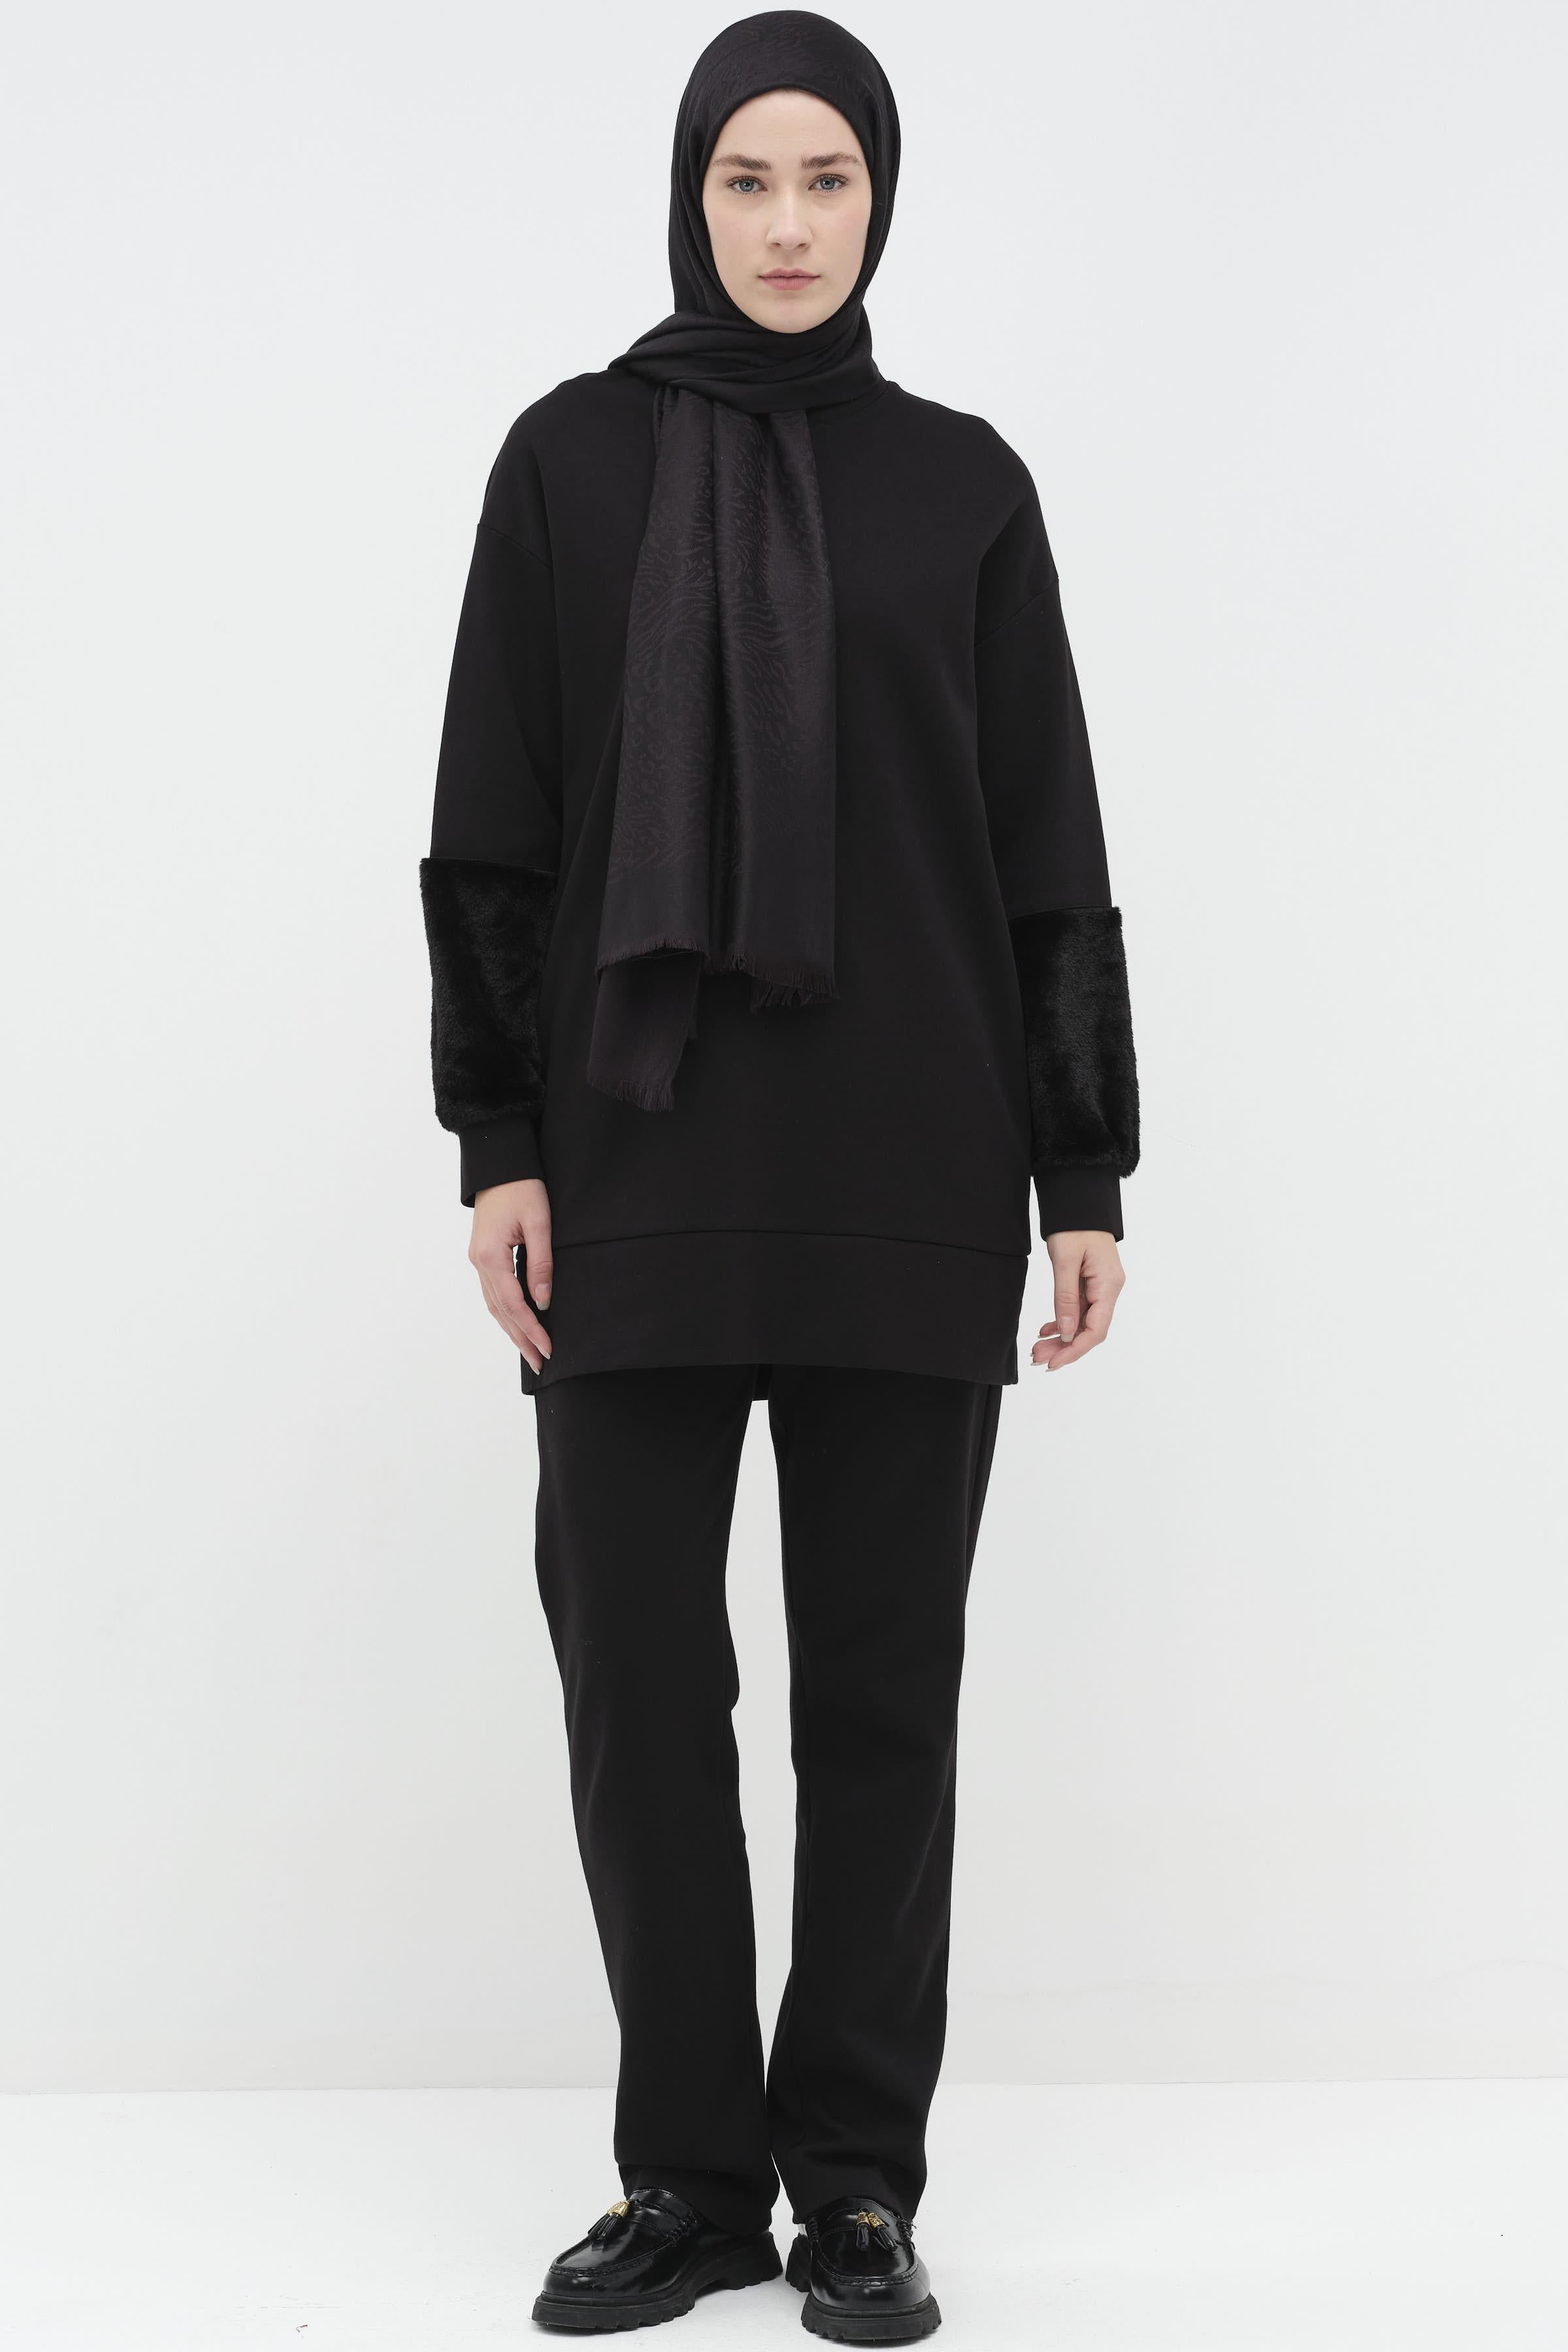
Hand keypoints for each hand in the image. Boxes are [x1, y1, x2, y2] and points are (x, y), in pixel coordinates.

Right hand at [469, 1179, 553, 1372]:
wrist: (500, 1164)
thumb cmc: (522, 1188)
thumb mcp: (539, 1223)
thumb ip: (541, 1264)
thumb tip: (543, 1302)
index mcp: (490, 1256)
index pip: (513, 1304)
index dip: (531, 1329)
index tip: (549, 1348)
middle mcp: (479, 1263)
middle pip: (500, 1312)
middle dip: (521, 1339)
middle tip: (540, 1363)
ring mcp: (478, 1260)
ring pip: (494, 1305)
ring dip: (512, 1330)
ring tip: (530, 1352)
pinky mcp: (483, 1256)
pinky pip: (493, 1293)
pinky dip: (506, 1313)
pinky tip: (516, 1324)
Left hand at [1032, 1229, 1124, 1371]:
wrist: (1079, 1201)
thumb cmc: (1074, 1225)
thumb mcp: (1065, 1260)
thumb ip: (1065, 1298)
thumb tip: (1067, 1332)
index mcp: (1108, 1284)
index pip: (1096, 1329)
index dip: (1075, 1349)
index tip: (1053, 1362)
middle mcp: (1109, 1289)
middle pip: (1089, 1329)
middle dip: (1064, 1347)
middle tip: (1037, 1357)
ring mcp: (1101, 1286)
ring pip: (1083, 1321)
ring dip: (1061, 1337)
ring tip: (1037, 1348)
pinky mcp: (1091, 1283)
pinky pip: (1080, 1309)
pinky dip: (1063, 1320)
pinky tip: (1047, 1330)